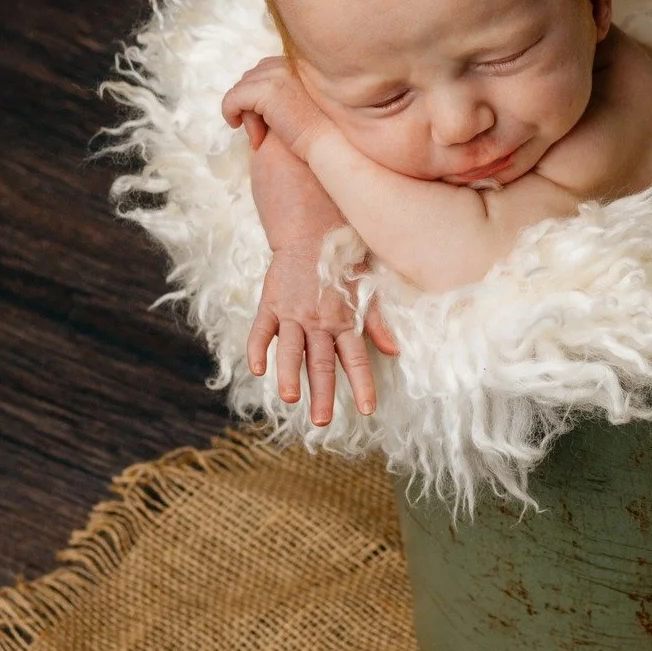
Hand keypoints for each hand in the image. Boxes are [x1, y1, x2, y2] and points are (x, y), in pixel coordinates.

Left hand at [223, 57, 327, 160]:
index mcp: (299, 62)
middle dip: (251, 103)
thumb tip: (253, 98)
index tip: (266, 119)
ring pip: (242, 89)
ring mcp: (277, 74)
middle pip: (251, 78)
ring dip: (245, 113)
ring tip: (257, 135)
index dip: (259, 95)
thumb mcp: (303, 101)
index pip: (265, 70)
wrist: (328, 142)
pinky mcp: (266, 91)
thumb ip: (284, 91)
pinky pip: (233, 98)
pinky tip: (236, 126)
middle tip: (261, 131)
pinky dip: (229, 112)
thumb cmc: (319, 130)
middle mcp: (288, 62)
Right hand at [246, 239, 399, 422]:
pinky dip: (258, 349)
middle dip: (322, 393)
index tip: (367, 409)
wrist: (312, 229)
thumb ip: (376, 322)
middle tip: (322, 421)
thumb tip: (393, 350)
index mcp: (345, 320)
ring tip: (291, 399)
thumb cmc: (343, 262)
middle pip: (320, 362)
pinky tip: (258, 369)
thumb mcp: (367, 289)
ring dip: (289, 374)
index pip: (355, 358)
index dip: (361, 384)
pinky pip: (261, 330)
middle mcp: (319, 320)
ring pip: (290, 349)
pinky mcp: (270, 304)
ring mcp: (293, 313)